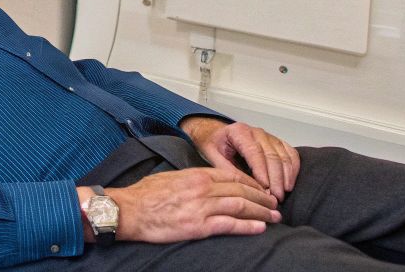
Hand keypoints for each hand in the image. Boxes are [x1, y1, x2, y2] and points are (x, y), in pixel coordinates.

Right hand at [105, 167, 279, 242]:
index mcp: (196, 175)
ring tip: (275, 217)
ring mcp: (201, 207)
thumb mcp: (170, 177)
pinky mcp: (198, 226)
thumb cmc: (145, 194)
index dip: (252, 184)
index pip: (232, 176)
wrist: (129, 210)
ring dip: (261, 212)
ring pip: (240, 206)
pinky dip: (248, 226)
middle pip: (241, 191)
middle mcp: (202, 189)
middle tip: (275, 204)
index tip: (261, 189)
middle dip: (262, 198)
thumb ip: (191, 179)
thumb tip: (206, 183)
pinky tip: (260, 228)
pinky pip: (230, 225)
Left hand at [181, 116, 300, 201]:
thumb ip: (227, 169)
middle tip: (275, 198)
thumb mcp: (213, 156)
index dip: (262, 172)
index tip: (265, 190)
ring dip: (286, 177)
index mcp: (239, 132)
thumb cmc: (214, 144)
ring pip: (284, 156)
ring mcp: (269, 136)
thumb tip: (246, 187)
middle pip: (272, 156)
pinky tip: (289, 184)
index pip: (255, 153)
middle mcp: (257, 132)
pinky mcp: (277, 142)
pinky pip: (291, 154)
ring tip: (282, 194)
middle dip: (276, 179)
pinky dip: (293, 170)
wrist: (216, 134)